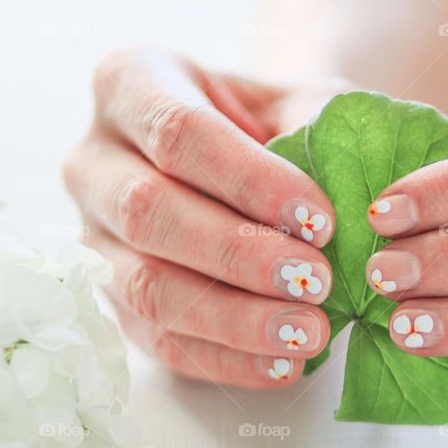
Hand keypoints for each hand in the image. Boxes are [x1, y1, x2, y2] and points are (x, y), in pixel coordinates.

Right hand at [63, 49, 343, 387]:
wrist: (258, 149)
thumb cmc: (283, 119)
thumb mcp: (305, 101)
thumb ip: (321, 136)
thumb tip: (352, 208)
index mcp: (132, 83)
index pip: (180, 133)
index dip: (250, 182)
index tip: (320, 220)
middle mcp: (96, 159)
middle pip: (150, 212)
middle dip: (238, 254)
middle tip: (316, 280)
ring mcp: (94, 234)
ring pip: (146, 286)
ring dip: (232, 318)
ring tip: (310, 331)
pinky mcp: (113, 297)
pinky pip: (157, 339)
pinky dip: (224, 359)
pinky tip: (283, 363)